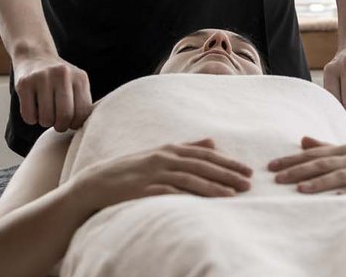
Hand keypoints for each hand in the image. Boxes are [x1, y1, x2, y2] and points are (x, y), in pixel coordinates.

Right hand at [12, 51, 92, 131]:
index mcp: (79, 78)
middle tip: (57, 124)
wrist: (34, 56)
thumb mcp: (76, 83)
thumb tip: (82, 128)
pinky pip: (29, 115)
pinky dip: (31, 119)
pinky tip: (33, 109)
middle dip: (61, 127)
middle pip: (65, 116)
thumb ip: (82, 102)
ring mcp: (42, 77)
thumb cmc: (59, 78)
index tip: (70, 123)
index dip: (76, 124)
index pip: (83, 112)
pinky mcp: (24, 83)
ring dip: (45, 122)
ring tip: (45, 114)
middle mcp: (62, 75)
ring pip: (46, 118)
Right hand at [69, 138, 251, 211]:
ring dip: (214, 186)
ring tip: (234, 194)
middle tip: (248, 182)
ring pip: (191, 178)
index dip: (228, 162)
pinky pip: (172, 192)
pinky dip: (191, 195)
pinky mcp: (145, 189)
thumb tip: (213, 142)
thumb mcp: (159, 154)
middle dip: (227, 173)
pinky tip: (205, 201)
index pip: (206, 155)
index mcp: (169, 149)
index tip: (247, 170)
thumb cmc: (131, 169)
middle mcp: (164, 158)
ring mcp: (154, 173)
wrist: (97, 183)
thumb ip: (187, 147)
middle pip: (203, 165)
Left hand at [269, 135, 345, 196]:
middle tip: (277, 178)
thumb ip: (327, 147)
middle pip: (323, 163)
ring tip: (300, 190)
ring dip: (319, 182)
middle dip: (299, 170)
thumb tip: (302, 140)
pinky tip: (335, 200)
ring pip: (340, 176)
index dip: (293, 159)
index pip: (315, 153)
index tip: (271, 166)